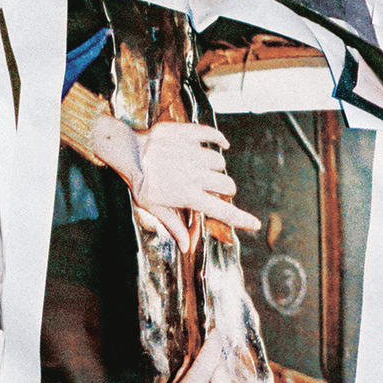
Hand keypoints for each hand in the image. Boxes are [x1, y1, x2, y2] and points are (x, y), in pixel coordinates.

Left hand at [89, 117, 259, 251]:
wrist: (128, 152)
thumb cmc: (140, 183)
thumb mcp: (154, 207)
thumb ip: (174, 225)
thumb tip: (186, 247)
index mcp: (189, 196)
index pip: (222, 212)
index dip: (241, 219)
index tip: (255, 223)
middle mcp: (195, 176)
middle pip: (228, 185)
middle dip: (225, 189)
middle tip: (211, 187)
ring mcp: (193, 154)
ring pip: (219, 161)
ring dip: (215, 165)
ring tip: (201, 166)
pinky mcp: (189, 135)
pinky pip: (213, 135)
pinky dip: (220, 139)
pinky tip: (221, 144)